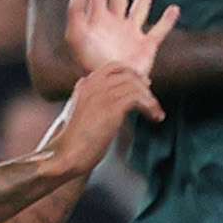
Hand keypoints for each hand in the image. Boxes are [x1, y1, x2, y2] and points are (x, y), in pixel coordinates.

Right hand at [39, 63, 162, 178]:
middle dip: (143, 85)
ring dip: (150, 100)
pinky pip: (139, 98)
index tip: (142, 84)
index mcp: (85, 86)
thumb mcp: (78, 114)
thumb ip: (89, 101)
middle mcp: (93, 85)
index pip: (112, 67)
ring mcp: (102, 95)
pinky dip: (151, 107)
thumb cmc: (72, 141)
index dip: (130, 73)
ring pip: (135, 86)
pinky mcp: (112, 108)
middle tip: (152, 99)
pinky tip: (155, 118)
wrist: (67, 154)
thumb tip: (98, 95)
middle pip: (127, 75)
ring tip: (156, 113)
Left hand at [63, 0, 178, 81]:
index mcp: (98, 20)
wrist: (111, 86)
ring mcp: (131, 35)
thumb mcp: (77, 37)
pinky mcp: (147, 47)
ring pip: (139, 9)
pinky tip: (174, 9)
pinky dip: (167, 21)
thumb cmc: (90, 64)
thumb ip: (76, 12)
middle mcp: (115, 25)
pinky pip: (159, 31)